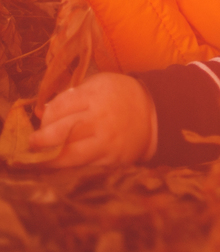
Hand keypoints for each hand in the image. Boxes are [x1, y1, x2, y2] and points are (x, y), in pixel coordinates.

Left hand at [28, 72, 156, 166]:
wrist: (156, 112)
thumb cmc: (120, 96)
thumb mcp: (98, 85)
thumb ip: (70, 97)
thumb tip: (41, 114)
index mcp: (95, 95)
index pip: (59, 108)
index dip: (45, 117)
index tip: (41, 122)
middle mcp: (100, 118)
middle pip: (61, 132)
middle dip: (41, 140)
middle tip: (32, 143)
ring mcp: (107, 140)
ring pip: (71, 154)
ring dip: (50, 159)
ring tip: (40, 159)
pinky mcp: (113, 158)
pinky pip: (86, 165)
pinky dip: (71, 167)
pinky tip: (62, 166)